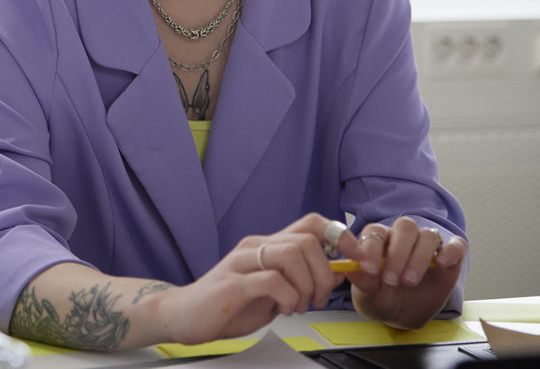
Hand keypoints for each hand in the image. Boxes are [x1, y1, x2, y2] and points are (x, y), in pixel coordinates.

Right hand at [161, 213, 358, 343]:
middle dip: (325, 273)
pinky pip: (273, 280)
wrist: (183, 315)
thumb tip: (338, 273)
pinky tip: (283, 308)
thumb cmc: (228, 304)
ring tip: (299, 305)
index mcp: (266, 245)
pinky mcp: (233, 283)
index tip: (356, 258)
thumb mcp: (272, 291)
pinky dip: (289, 297)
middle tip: (319, 299)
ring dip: (307, 286)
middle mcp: (254, 246)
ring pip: (292, 254)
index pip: (310, 223)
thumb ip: (299, 279)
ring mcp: (242, 262)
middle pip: (307, 240)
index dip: (340, 237)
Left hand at [346, 216, 466, 328]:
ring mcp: (427, 246)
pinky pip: (456, 244)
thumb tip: (352, 269)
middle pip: (405, 226)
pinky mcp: (450, 258)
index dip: (372, 247)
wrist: (404, 315)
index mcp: (379, 241)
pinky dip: (451, 250)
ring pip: (428, 235)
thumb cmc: (382, 299)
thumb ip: (363, 282)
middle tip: (392, 279)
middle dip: (398, 252)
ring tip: (409, 281)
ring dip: (419, 257)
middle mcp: (403, 238)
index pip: (375, 231)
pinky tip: (442, 263)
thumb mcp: (369, 296)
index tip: (369, 268)